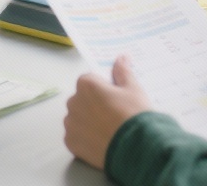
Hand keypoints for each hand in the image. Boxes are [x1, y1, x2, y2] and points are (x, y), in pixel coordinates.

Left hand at [64, 55, 151, 169]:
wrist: (136, 148)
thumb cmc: (134, 115)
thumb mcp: (133, 89)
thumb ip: (122, 72)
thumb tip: (121, 57)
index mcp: (86, 85)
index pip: (90, 80)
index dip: (102, 88)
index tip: (114, 98)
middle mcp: (73, 102)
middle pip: (82, 99)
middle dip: (93, 104)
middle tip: (113, 115)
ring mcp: (70, 123)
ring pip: (77, 118)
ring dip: (87, 121)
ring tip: (107, 130)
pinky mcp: (70, 142)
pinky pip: (75, 136)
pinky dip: (84, 138)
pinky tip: (100, 141)